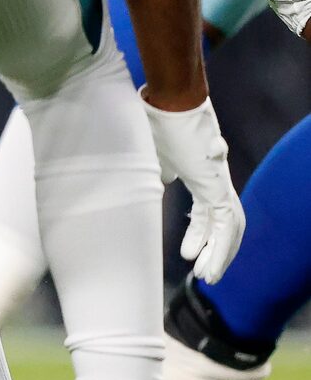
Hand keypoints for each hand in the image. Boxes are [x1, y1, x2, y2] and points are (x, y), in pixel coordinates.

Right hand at [146, 96, 245, 282]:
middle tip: (203, 273)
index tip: (186, 252)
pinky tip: (209, 263)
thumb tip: (150, 183)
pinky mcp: (218, 185)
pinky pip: (225, 224)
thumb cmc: (156, 121)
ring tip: (207, 277)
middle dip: (214, 250)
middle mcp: (214, 182)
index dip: (198, 234)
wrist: (168, 101)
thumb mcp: (150, 155)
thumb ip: (154, 172)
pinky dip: (219, 247)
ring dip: (220, 254)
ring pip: (229, 228)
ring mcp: (219, 183)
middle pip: (222, 224)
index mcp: (199, 175)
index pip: (205, 213)